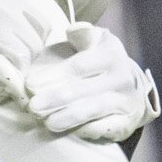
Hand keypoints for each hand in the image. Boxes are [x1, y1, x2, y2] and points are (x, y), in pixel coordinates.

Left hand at [20, 24, 158, 142]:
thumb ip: (81, 36)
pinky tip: (71, 132)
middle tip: (33, 107)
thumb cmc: (100, 62)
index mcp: (110, 55)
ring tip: (47, 122)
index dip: (54, 75)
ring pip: (94, 110)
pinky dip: (88, 130)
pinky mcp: (126, 122)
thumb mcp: (94, 42)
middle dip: (56, 99)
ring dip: (69, 117)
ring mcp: (126, 101)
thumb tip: (74, 29)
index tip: (31, 84)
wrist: (131, 86)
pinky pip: (106, 128)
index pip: (79, 65)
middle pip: (84, 90)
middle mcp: (121, 78)